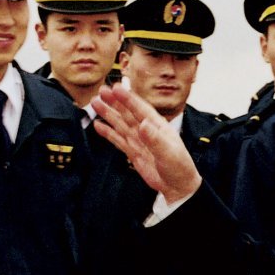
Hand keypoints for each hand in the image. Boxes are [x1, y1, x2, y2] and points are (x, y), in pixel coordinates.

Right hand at [89, 84, 201, 201]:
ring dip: (108, 113)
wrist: (177, 186)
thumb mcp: (169, 152)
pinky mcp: (133, 152)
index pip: (140, 109)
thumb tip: (143, 124)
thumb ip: (155, 139)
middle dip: (114, 102)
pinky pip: (118, 140)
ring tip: (95, 103)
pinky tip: (98, 126)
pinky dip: (108, 133)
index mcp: (158, 126)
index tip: (116, 88)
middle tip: (101, 91)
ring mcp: (138, 141)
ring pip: (120, 124)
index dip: (128, 98)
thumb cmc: (179, 167)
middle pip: (127, 113)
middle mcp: (146, 131)